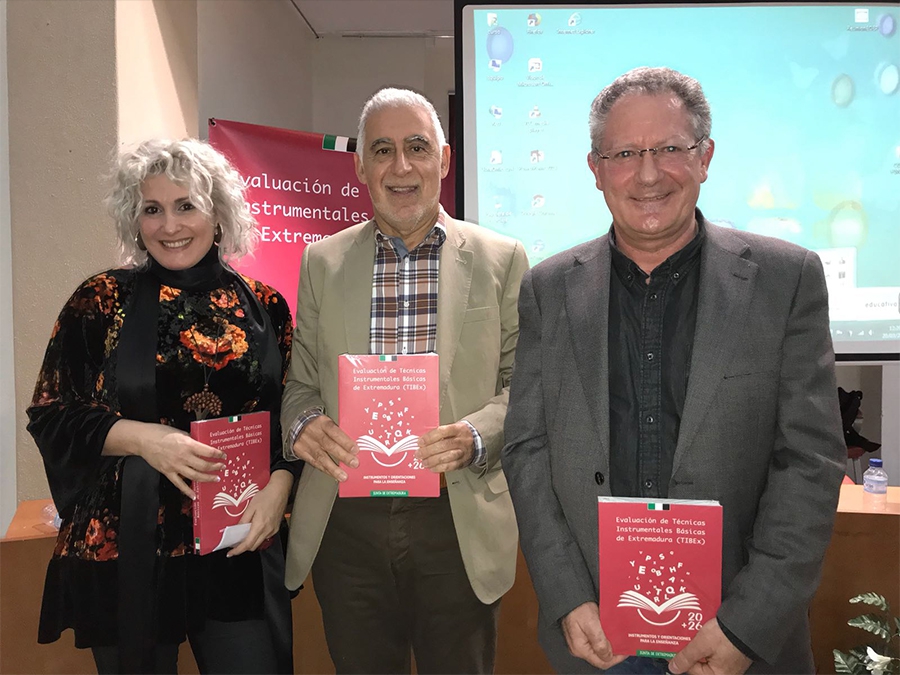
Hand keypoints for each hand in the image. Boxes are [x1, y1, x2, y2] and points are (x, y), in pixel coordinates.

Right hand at [106, 420, 226, 499]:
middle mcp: (183, 457)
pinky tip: (194, 496)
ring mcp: (175, 466)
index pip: (208, 452)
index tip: (223, 456)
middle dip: (215, 467)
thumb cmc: (161, 433)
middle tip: (222, 467)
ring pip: (195, 476)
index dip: (218, 455)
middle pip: (204, 466)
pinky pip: (179, 484)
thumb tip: (202, 444)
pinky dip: (187, 491)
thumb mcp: (180, 432)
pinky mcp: (168, 472)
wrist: (143, 439)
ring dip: (207, 478)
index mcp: (188, 444)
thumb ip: (191, 440)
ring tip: (215, 479)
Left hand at [228, 470, 292, 556]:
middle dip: (243, 548)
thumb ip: (243, 520)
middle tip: (234, 544)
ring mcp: (273, 530)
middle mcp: (267, 531)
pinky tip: (254, 530)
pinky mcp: (276, 528)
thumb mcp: (251, 507)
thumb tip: (235, 531)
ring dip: (250, 543)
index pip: (247, 544)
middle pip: (253, 546)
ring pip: (259, 542)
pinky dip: (257, 537)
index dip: (238, 550)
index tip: (230, 553)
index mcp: (260, 526)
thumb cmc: (265, 497)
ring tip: (243, 536)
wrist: (280, 491)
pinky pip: (265, 537)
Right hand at [291, 415, 357, 481]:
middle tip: (354, 463)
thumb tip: (355, 445)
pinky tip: (333, 474)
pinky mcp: (301, 452)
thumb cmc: (318, 425)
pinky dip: (326, 470)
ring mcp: (306, 443)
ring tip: (343, 475)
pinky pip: (315, 463)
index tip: (355, 450)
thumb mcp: (327, 422)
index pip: (335, 431)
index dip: (345, 441)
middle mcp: (314, 432)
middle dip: (343, 456)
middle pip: (329, 445)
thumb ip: (339, 432)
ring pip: (321, 457)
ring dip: (334, 468)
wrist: (297, 425)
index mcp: (322, 422)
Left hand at [416, 422, 474, 472]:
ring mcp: (463, 452)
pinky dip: (439, 468)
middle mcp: (462, 440)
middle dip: (428, 451)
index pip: (442, 432)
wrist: (476, 441)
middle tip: (419, 454)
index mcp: (458, 429)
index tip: (420, 442)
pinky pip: (450, 466)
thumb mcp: (452, 428)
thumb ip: (439, 434)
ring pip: (446, 457)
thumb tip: (422, 441)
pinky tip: (432, 467)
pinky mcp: (462, 462)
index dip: (429, 437)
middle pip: (443, 445)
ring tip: (424, 462)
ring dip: (432, 460)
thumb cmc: (459, 434)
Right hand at [561, 602, 627, 669]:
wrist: (570, 596)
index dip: (615, 659)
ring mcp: (580, 642)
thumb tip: (608, 656)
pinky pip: (595, 642)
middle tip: (624, 644)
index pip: (601, 663)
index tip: (625, 651)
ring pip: (599, 649)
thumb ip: (600, 642)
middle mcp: (579, 648)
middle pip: (600, 657)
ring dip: (610, 645)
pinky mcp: (581, 635)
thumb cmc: (579, 608)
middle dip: (613, 652)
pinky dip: (604, 639)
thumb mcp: (591, 624)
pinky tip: (610, 633)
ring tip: (619, 638)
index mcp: (580, 649)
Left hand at [668, 618, 751, 674]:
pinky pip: (714, 647)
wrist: (747, 621)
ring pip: (706, 653)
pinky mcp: (732, 651)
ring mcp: (729, 661)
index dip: (680, 656)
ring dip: (698, 642)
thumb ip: (686, 658)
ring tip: (691, 631)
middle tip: (682, 636)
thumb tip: (674, 668)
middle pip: (699, 661)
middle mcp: (724, 671)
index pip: (691, 669)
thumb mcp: (702, 645)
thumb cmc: (727, 635)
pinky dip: (707, 639)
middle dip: (690, 648)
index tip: (670, 646)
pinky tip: (702, 630)